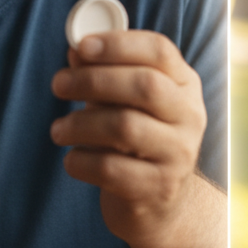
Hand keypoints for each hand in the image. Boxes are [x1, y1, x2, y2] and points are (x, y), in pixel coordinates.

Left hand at [50, 30, 207, 247]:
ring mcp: (178, 153)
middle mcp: (189, 116)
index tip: (81, 46)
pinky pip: (111, 169)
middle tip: (58, 85)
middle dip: (93, 80)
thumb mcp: (128, 102)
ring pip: (125, 127)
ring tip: (59, 130)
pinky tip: (72, 159)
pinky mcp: (158, 188)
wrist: (162, 204)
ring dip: (80, 124)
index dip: (118, 44)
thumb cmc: (138, 140)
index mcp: (184, 84)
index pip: (159, 51)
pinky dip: (81, 161)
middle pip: (145, 85)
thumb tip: (76, 51)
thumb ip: (105, 75)